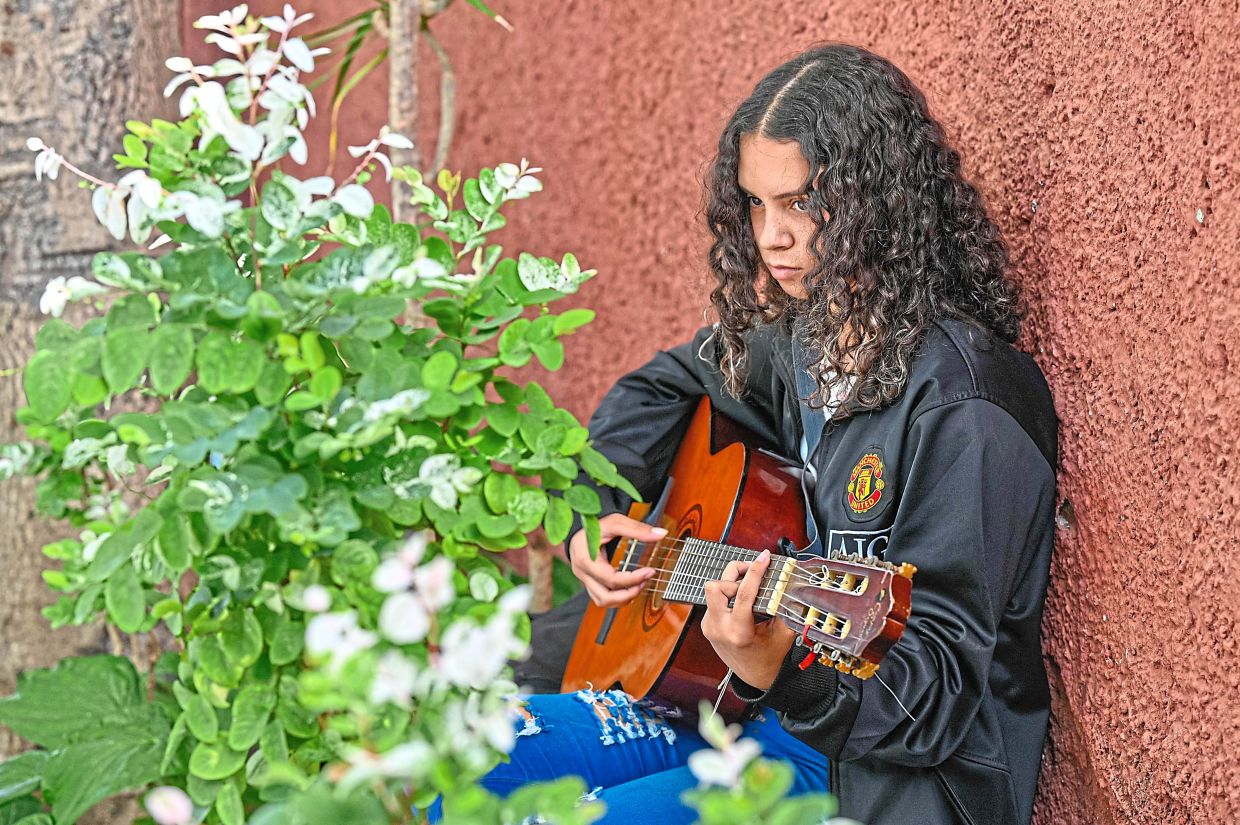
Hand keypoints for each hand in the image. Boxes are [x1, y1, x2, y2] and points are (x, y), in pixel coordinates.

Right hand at [567, 513, 665, 606]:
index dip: (633, 579)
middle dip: (628, 593)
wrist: (580, 523)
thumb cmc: (594, 523)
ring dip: (622, 599)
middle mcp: (582, 572)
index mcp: (586, 560)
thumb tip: (661, 534)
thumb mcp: (616, 522)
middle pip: (605, 597)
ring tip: (638, 586)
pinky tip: (629, 588)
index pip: (611, 579)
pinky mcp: (587, 580)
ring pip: (601, 601)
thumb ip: (638, 529)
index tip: (649, 571)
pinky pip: (601, 596)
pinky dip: (616, 597)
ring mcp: (583, 578)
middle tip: (645, 582)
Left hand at [701, 549, 796, 690]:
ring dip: (731, 583)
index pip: (743, 594)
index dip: (755, 571)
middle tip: (754, 574)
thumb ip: (784, 608)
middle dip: (735, 575)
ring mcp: (709, 626)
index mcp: (738, 633)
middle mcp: (719, 628)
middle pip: (716, 586)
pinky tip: (742, 599)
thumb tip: (787, 581)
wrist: (754, 676)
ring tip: (749, 585)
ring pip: (712, 589)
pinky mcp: (707, 623)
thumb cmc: (769, 657)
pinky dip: (729, 594)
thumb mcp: (783, 634)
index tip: (764, 557)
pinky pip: (714, 599)